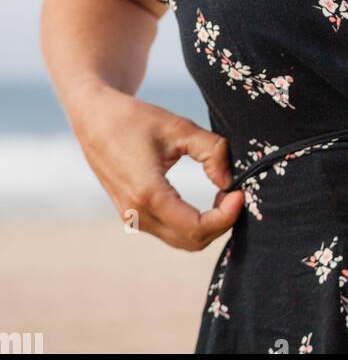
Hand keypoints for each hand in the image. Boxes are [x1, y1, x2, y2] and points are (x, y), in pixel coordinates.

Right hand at [71, 84, 244, 248]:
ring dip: (208, 225)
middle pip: (191, 241)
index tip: (240, 193)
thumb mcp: (180, 127)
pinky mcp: (132, 215)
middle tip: (237, 194)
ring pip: (181, 240)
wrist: (95, 119)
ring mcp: (131, 217)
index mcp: (147, 193)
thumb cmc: (136, 119)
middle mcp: (137, 213)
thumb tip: (230, 181)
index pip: (196, 228)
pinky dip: (193, 223)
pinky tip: (208, 201)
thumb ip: (212, 151)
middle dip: (220, 223)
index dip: (225, 216)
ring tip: (225, 195)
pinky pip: (169, 231)